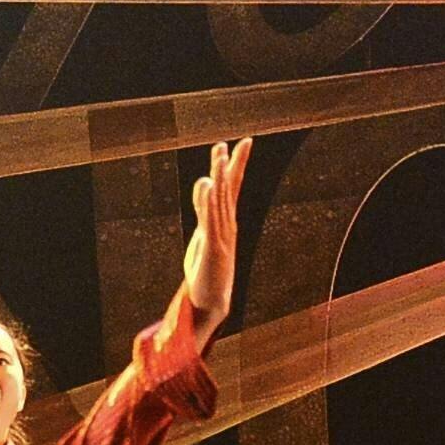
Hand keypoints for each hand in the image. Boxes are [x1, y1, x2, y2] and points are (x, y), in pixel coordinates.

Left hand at [178, 134, 249, 327]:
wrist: (210, 303)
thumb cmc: (206, 271)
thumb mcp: (202, 235)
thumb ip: (203, 210)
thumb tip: (205, 184)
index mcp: (225, 222)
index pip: (232, 188)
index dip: (236, 165)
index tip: (242, 144)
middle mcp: (227, 225)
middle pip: (229, 190)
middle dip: (231, 165)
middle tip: (236, 142)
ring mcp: (222, 236)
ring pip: (221, 200)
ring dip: (220, 176)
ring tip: (220, 154)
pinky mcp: (213, 247)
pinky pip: (211, 219)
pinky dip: (210, 201)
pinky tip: (210, 184)